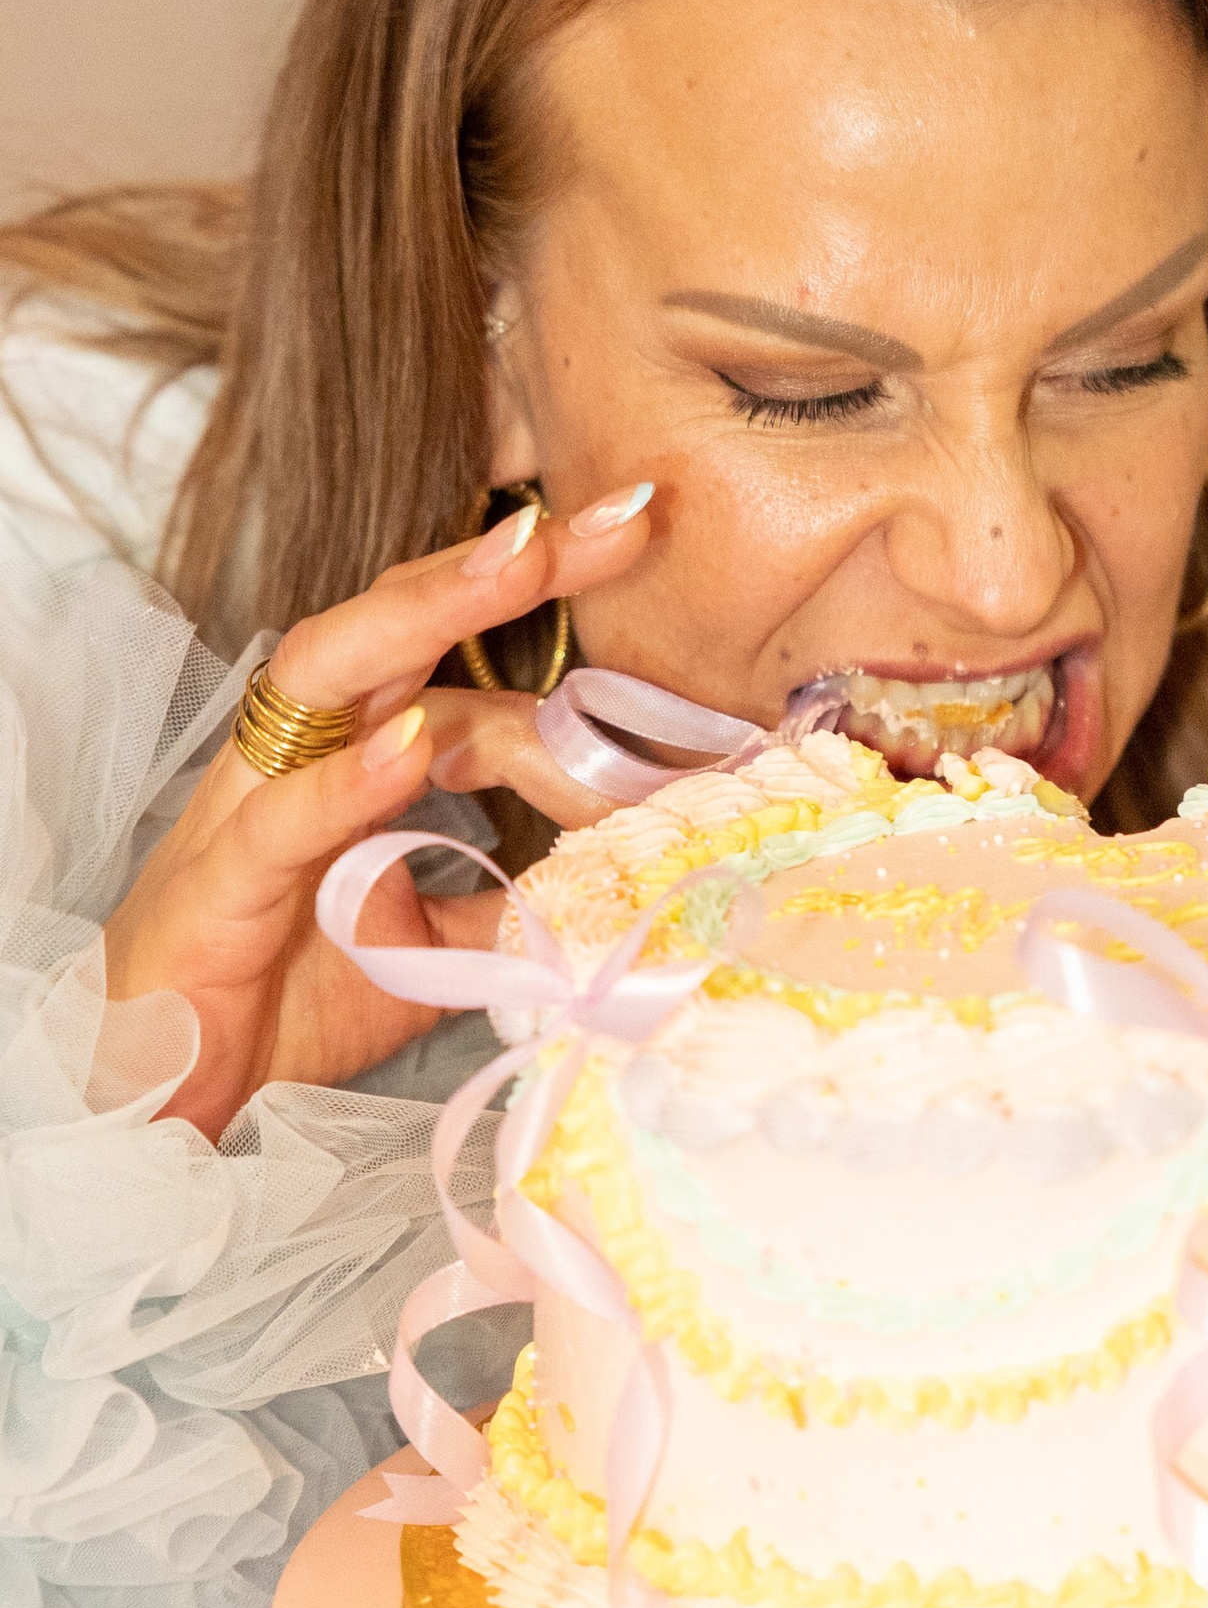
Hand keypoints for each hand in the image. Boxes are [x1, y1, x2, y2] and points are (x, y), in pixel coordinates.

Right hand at [103, 485, 654, 1135]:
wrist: (164, 1095)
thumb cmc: (280, 1002)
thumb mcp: (431, 947)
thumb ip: (507, 900)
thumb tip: (614, 876)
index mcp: (346, 755)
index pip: (450, 655)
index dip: (543, 611)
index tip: (643, 545)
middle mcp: (297, 753)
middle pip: (398, 623)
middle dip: (505, 561)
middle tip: (621, 513)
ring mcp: (249, 807)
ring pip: (327, 673)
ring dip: (428, 612)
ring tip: (526, 557)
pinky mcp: (216, 886)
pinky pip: (281, 816)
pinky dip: (348, 777)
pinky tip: (411, 742)